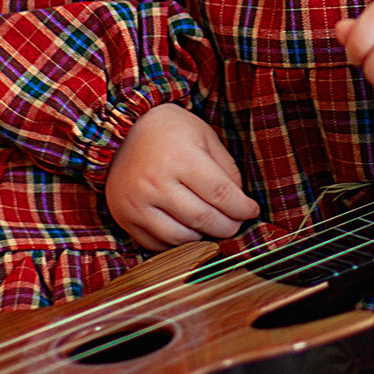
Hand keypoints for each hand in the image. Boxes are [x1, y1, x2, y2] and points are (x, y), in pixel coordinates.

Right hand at [104, 103, 261, 250]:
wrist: (121, 130)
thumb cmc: (169, 131)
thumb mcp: (204, 135)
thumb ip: (226, 169)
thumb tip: (240, 203)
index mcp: (180, 157)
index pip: (220, 194)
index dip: (242, 208)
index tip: (251, 211)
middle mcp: (155, 182)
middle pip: (203, 218)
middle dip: (227, 226)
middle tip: (235, 223)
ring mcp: (137, 202)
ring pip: (181, 237)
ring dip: (203, 237)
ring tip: (211, 225)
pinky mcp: (124, 216)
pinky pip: (157, 244)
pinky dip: (177, 243)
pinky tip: (187, 229)